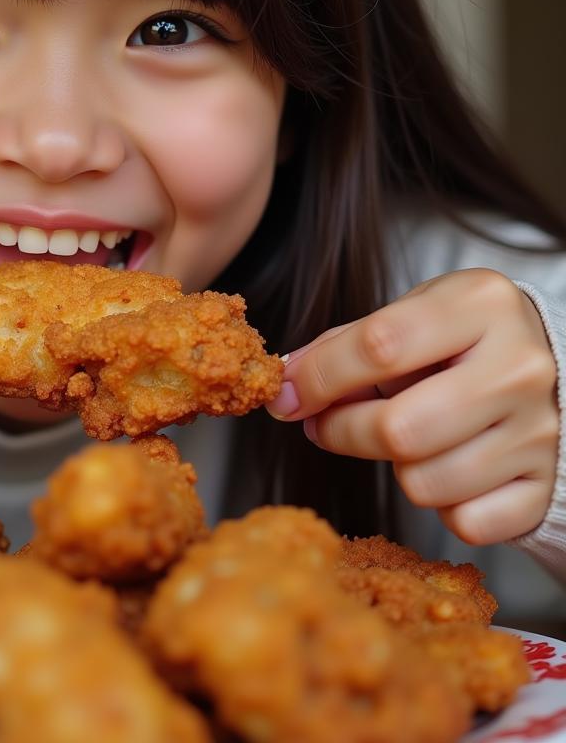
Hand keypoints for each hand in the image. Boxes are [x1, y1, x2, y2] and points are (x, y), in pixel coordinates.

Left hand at [270, 268, 559, 544]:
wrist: (551, 370)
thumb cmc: (461, 342)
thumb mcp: (409, 317)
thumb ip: (343, 346)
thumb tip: (287, 388)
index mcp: (481, 305)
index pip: (380, 345)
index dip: (318, 377)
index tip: (286, 395)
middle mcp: (519, 366)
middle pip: (399, 428)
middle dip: (342, 432)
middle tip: (325, 424)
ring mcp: (540, 431)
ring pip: (425, 483)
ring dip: (395, 469)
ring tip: (401, 441)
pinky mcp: (545, 486)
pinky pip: (466, 522)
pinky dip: (443, 505)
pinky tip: (447, 469)